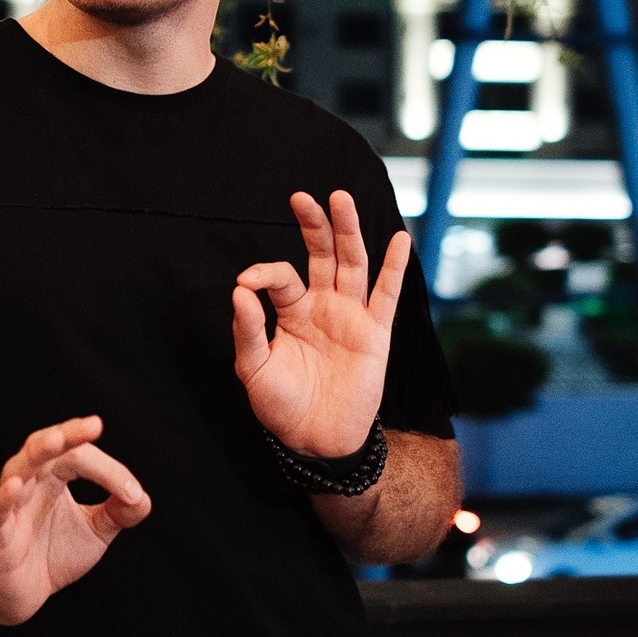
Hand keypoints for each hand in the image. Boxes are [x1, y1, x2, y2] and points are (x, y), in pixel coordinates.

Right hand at [0, 416, 149, 624]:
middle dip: (69, 434)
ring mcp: (12, 506)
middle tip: (93, 426)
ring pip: (18, 468)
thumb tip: (142, 498)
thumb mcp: (95, 532)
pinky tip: (15, 486)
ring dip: (38, 452)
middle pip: (47, 447)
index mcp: (54, 476)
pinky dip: (5, 498)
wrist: (23, 594)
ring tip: (56, 440)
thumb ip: (120, 513)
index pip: (79, 455)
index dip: (109, 469)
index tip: (133, 492)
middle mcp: (31, 483)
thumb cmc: (52, 555)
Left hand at [232, 191, 410, 458]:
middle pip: (322, 254)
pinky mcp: (375, 334)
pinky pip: (387, 295)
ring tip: (340, 198)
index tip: (247, 283)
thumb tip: (239, 290)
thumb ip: (247, 330)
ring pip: (352, 264)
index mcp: (292, 311)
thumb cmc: (280, 405)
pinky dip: (394, 268)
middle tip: (302, 197)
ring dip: (347, 231)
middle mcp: (322, 306)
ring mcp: (350, 317)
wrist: (315, 440)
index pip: (281, 276)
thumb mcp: (253, 368)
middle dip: (314, 225)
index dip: (263, 274)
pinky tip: (398, 239)